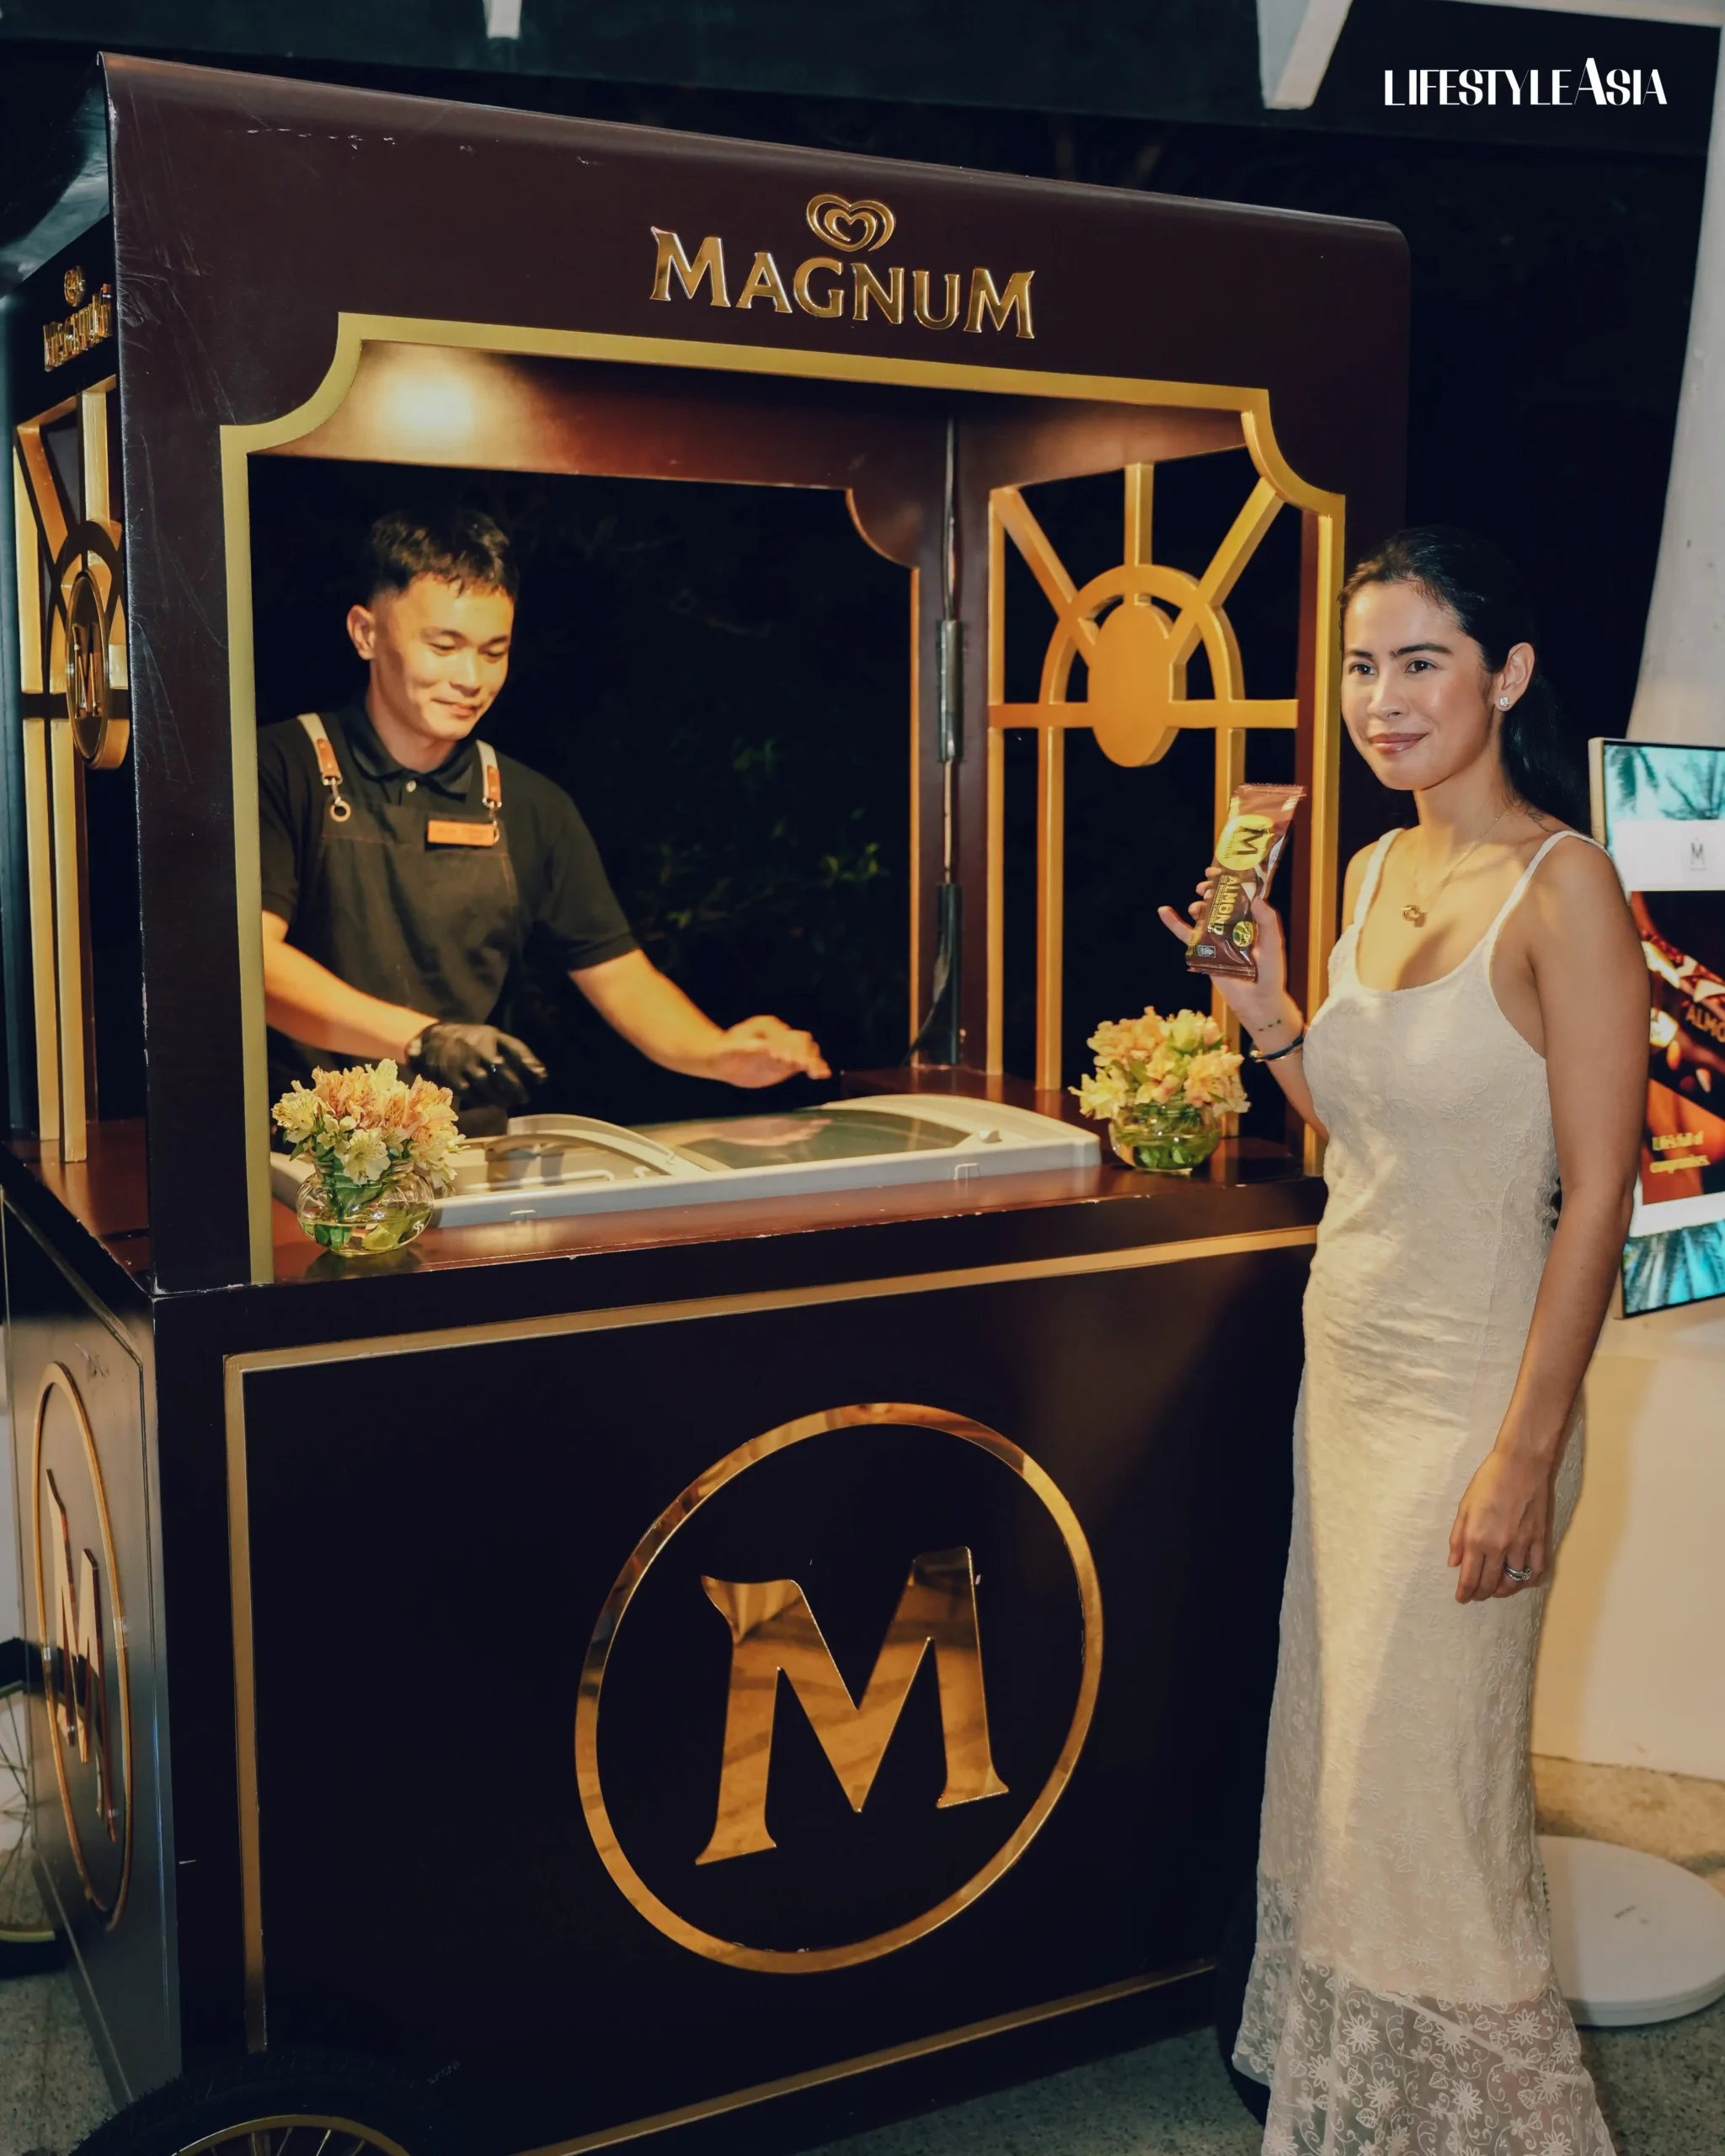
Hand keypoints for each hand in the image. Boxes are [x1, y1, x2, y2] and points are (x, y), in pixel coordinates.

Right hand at [407, 1022, 546, 1107]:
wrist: (434, 1039)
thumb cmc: (474, 1040)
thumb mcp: (495, 1037)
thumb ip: (519, 1052)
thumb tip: (543, 1075)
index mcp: (490, 1038)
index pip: (515, 1052)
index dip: (529, 1065)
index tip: (541, 1078)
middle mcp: (477, 1050)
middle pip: (501, 1071)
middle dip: (515, 1087)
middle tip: (524, 1099)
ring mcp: (464, 1065)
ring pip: (486, 1085)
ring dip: (500, 1097)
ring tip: (508, 1103)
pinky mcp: (451, 1078)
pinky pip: (470, 1094)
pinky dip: (482, 1101)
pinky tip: (489, 1104)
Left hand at [705, 1016, 830, 1087]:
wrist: (724, 1060)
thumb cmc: (722, 1053)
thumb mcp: (726, 1050)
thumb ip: (741, 1047)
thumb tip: (761, 1047)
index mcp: (766, 1027)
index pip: (782, 1035)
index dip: (784, 1046)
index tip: (783, 1059)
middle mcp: (779, 1035)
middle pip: (800, 1039)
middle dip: (803, 1052)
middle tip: (802, 1066)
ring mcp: (786, 1048)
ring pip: (807, 1049)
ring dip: (813, 1060)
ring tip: (818, 1073)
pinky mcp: (789, 1062)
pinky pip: (806, 1062)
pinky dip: (815, 1067)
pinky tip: (822, 1074)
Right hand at [1156, 870, 1288, 1029]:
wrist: (1257, 1000)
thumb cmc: (1271, 973)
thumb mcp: (1272, 944)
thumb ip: (1267, 921)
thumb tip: (1256, 896)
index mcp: (1250, 920)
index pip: (1238, 894)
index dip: (1229, 880)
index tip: (1218, 870)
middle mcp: (1232, 926)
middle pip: (1218, 902)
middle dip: (1210, 890)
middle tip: (1206, 887)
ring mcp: (1217, 939)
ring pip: (1202, 916)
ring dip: (1197, 906)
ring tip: (1197, 906)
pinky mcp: (1204, 952)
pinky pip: (1186, 936)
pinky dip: (1174, 924)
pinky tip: (1164, 911)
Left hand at [1448, 1447, 1552, 1602]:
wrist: (1521, 1464)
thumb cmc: (1489, 1480)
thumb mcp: (1464, 1506)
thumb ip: (1458, 1537)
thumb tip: (1454, 1563)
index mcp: (1478, 1539)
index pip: (1470, 1577)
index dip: (1465, 1592)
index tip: (1462, 1599)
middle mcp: (1500, 1547)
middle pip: (1490, 1583)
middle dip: (1481, 1593)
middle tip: (1476, 1595)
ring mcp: (1523, 1545)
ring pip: (1514, 1581)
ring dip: (1503, 1590)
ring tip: (1496, 1590)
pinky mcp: (1540, 1540)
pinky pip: (1537, 1570)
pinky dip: (1528, 1580)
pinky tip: (1521, 1580)